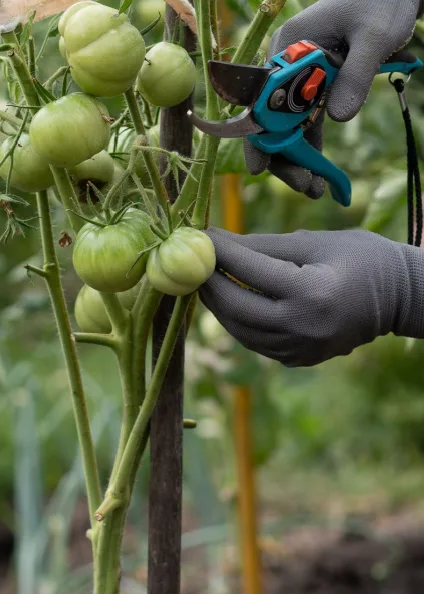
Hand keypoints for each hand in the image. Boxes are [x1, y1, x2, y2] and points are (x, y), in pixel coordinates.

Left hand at [200, 227, 423, 367]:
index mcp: (310, 292)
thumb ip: (263, 245)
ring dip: (218, 305)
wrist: (400, 298)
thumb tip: (218, 241)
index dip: (218, 251)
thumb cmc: (360, 258)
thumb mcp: (314, 242)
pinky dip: (238, 321)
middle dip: (208, 282)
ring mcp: (301, 349)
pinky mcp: (300, 358)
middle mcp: (302, 327)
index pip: (248, 270)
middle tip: (193, 261)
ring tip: (206, 279)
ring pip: (240, 330)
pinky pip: (256, 342)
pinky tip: (230, 301)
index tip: (198, 235)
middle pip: (235, 306)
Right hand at [245, 0, 423, 198]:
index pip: (263, 96)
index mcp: (289, 43)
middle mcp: (287, 59)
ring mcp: (301, 72)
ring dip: (299, 156)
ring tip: (315, 190)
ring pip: (290, 123)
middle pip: (273, 116)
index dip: (258, 135)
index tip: (260, 169)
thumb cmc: (385, 0)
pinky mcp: (318, 81)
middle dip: (284, 155)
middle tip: (305, 187)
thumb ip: (355, 75)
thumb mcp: (374, 37)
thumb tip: (338, 118)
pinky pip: (309, 118)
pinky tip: (321, 172)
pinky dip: (313, 144)